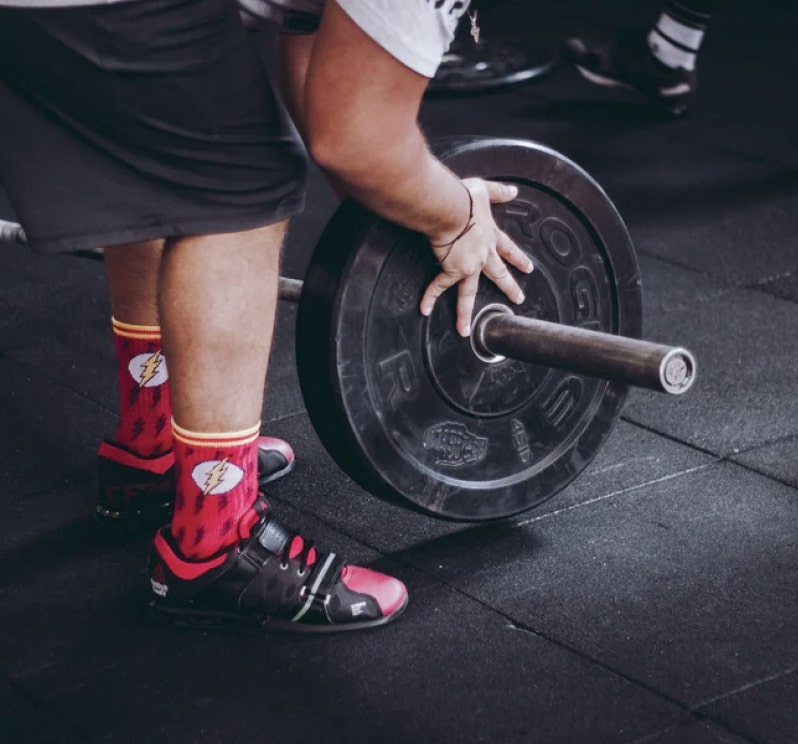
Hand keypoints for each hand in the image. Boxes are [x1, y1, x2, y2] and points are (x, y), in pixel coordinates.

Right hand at [420, 178, 533, 336]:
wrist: (451, 209)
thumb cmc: (464, 198)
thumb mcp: (485, 191)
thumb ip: (499, 192)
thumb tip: (513, 191)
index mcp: (490, 236)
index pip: (509, 249)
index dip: (519, 259)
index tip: (528, 268)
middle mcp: (482, 255)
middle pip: (498, 275)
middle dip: (509, 288)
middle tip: (518, 299)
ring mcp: (468, 265)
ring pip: (468, 292)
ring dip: (466, 312)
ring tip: (467, 329)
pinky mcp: (451, 269)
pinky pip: (438, 286)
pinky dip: (430, 296)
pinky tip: (424, 309)